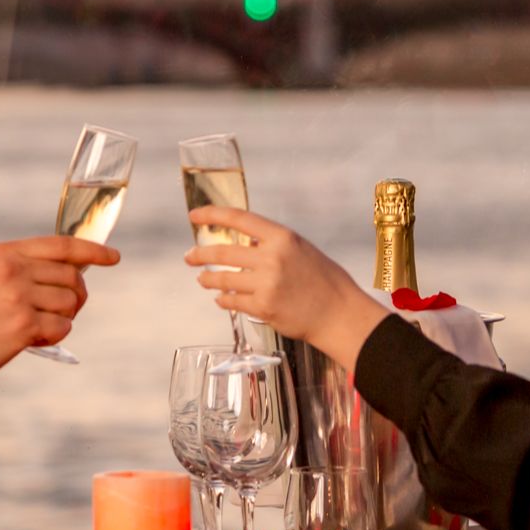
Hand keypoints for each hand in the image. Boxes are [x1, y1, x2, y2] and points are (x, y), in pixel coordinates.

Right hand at [0, 236, 119, 380]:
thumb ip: (25, 266)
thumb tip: (73, 272)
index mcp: (5, 252)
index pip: (61, 245)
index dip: (92, 250)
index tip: (113, 257)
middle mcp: (13, 269)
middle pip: (72, 276)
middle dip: (76, 296)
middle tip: (62, 311)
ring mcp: (19, 296)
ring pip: (70, 303)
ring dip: (62, 318)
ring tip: (38, 327)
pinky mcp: (23, 325)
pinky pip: (63, 327)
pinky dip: (55, 336)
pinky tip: (33, 340)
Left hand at [185, 207, 387, 370]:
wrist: (340, 314)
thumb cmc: (325, 281)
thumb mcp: (301, 250)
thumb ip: (272, 245)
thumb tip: (243, 243)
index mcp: (282, 238)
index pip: (238, 218)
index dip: (212, 215)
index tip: (195, 216)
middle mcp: (272, 258)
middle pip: (222, 252)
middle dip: (199, 254)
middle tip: (190, 256)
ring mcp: (266, 284)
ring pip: (222, 280)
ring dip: (207, 279)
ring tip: (202, 279)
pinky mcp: (263, 308)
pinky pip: (231, 301)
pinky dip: (223, 300)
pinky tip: (222, 299)